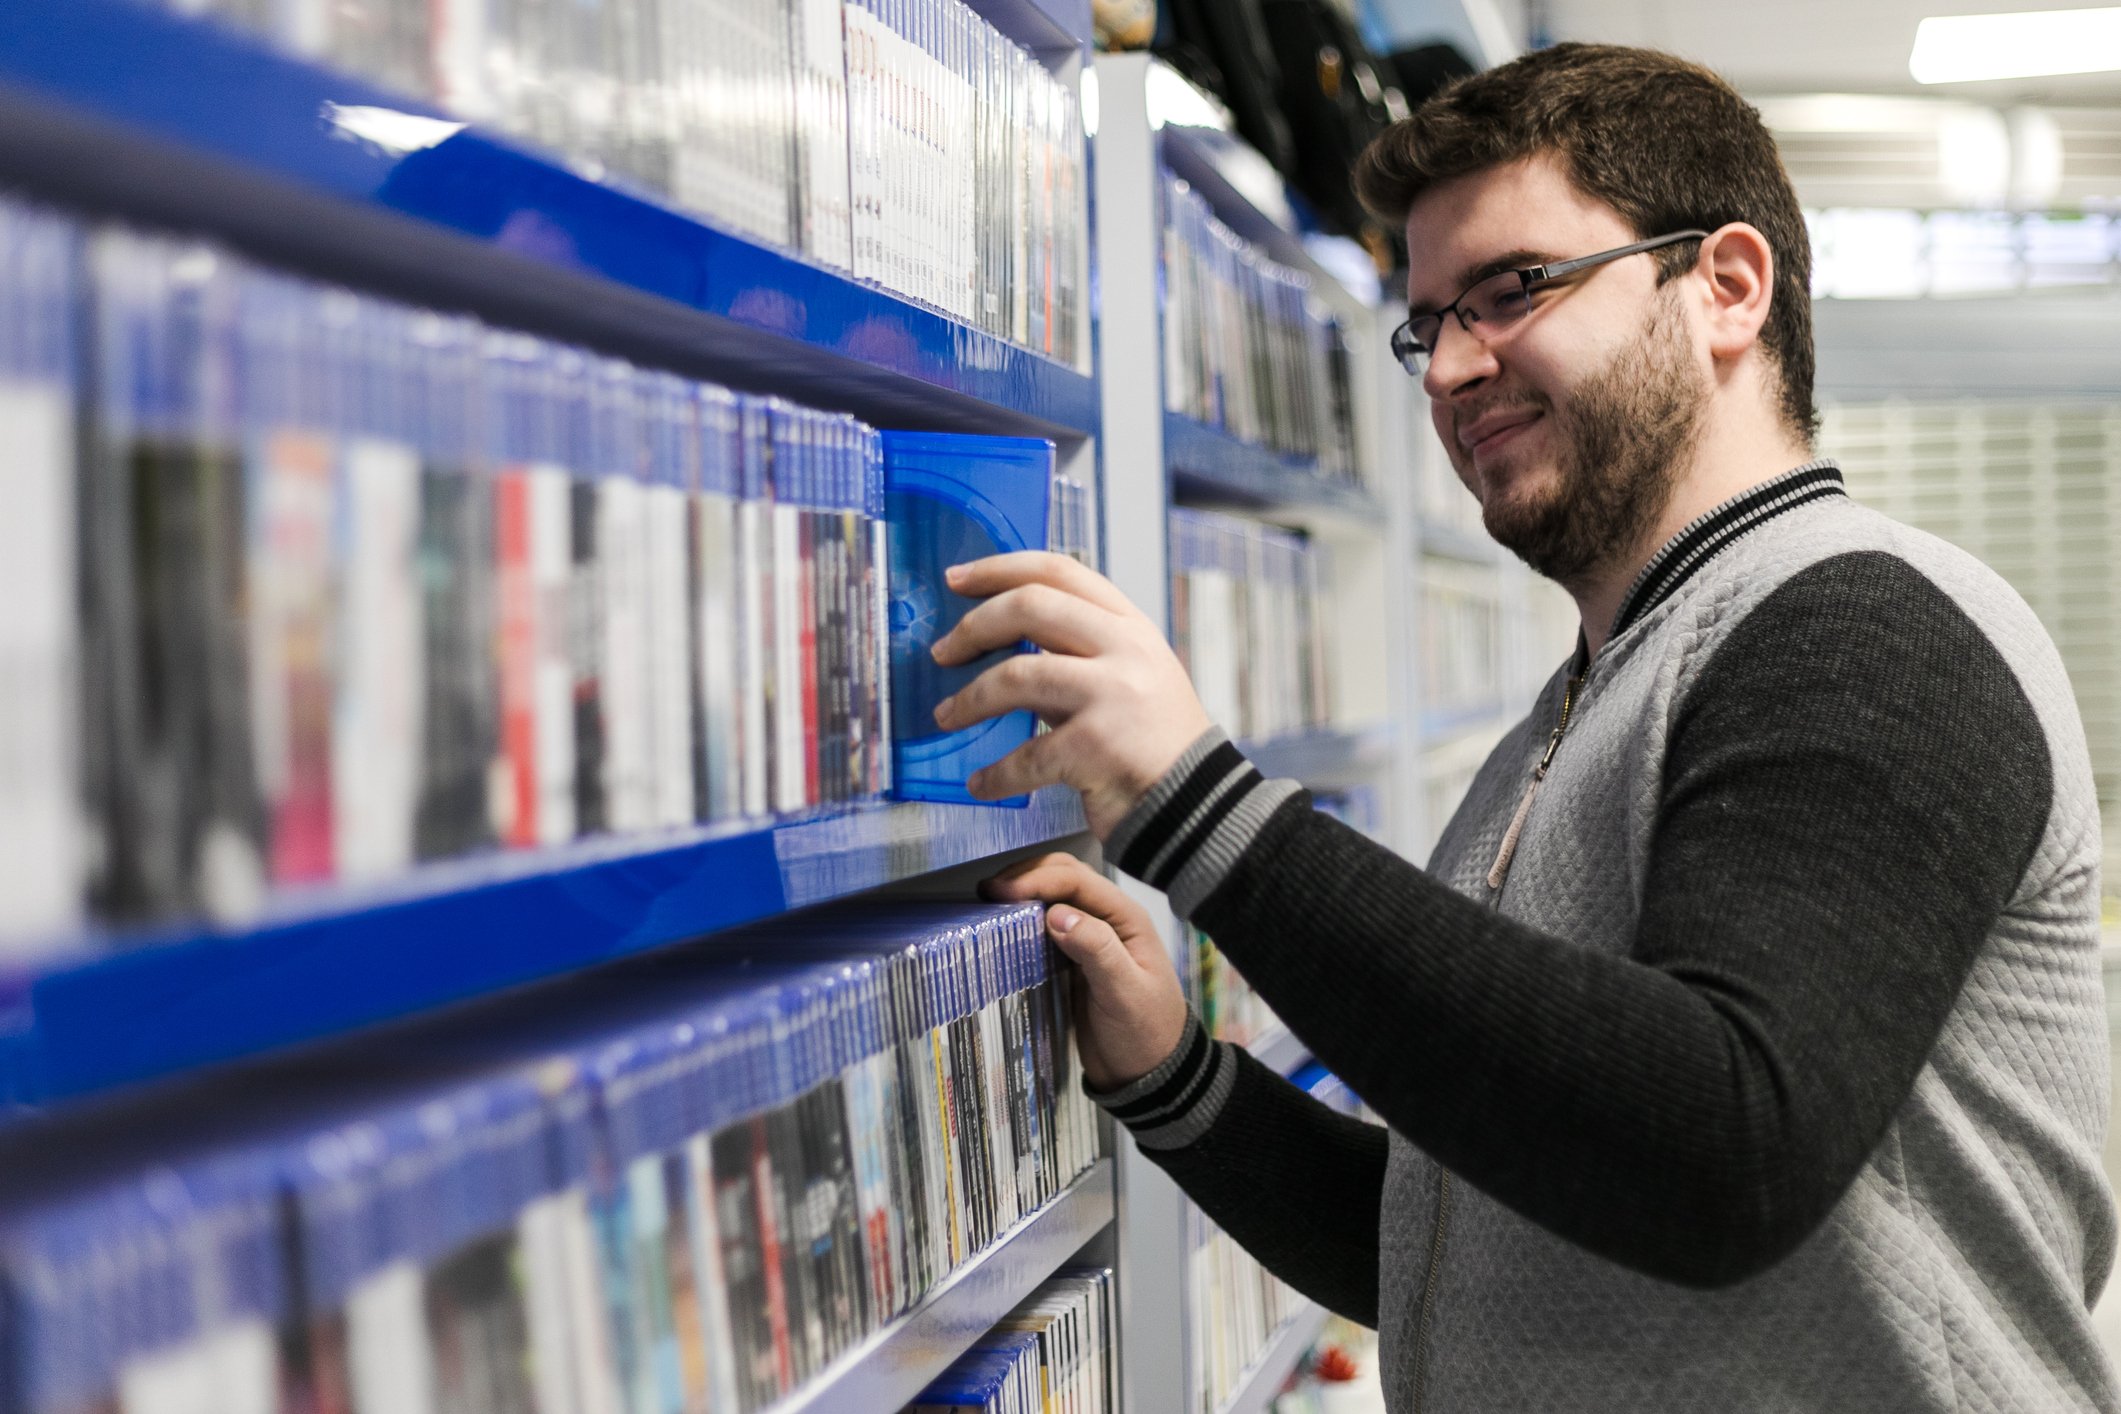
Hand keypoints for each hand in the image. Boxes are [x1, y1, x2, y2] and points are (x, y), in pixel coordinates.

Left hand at [931, 551, 1211, 837]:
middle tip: (942, 653)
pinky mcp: (1098, 748)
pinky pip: (1026, 755)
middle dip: (973, 628)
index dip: (1000, 568)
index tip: (956, 579)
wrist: (1199, 806)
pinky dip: (995, 774)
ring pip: (1018, 675)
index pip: (1060, 571)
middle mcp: (1126, 650)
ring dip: (970, 699)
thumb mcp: (1126, 678)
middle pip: (1031, 606)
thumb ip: (1074, 654)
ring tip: (947, 716)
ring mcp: (1114, 695)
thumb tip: (997, 639)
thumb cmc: (1152, 744)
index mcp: (1130, 626)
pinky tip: (982, 783)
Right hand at [982, 852, 1188, 1090]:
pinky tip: (1002, 931)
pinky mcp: (1072, 961)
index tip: (999, 893)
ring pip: (1052, 900)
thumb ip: (1096, 950)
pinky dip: (1023, 924)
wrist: (1148, 1073)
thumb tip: (1056, 915)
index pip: (1076, 881)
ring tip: (987, 905)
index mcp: (1126, 918)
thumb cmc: (1144, 1033)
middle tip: (986, 892)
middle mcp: (1108, 920)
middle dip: (1026, 877)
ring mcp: (1090, 939)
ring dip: (1023, 896)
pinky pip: (1044, 930)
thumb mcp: (1124, 993)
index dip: (1036, 880)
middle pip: (1064, 878)